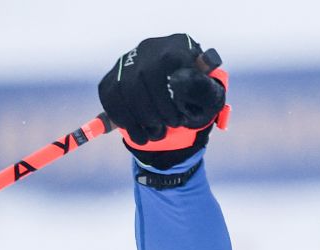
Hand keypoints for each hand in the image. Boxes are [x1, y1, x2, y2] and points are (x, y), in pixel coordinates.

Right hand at [97, 34, 226, 166]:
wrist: (181, 99)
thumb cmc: (198, 98)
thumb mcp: (210, 95)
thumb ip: (203, 87)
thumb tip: (184, 80)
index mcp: (177, 46)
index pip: (166, 63)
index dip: (169, 98)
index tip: (179, 119)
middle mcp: (150, 48)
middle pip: (142, 77)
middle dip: (155, 111)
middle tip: (168, 127)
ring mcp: (128, 62)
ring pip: (123, 88)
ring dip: (140, 118)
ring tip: (156, 134)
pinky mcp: (112, 77)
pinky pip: (110, 98)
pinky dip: (124, 121)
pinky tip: (139, 133)